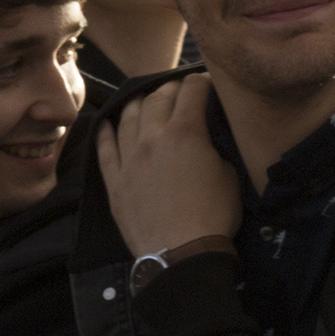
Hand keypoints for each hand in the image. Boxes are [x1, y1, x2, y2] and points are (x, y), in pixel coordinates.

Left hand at [97, 74, 240, 258]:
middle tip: (180, 92)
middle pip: (158, 97)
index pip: (192, 89)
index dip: (203, 81)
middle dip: (172, 88)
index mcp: (186, 133)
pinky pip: (105, 148)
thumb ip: (215, 149)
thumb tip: (207, 140)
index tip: (208, 84)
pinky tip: (107, 124)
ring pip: (128, 117)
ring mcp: (129, 158)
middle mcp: (153, 137)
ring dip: (139, 103)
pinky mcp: (114, 180)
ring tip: (146, 101)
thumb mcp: (229, 176)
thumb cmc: (213, 217)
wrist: (181, 254)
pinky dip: (106, 132)